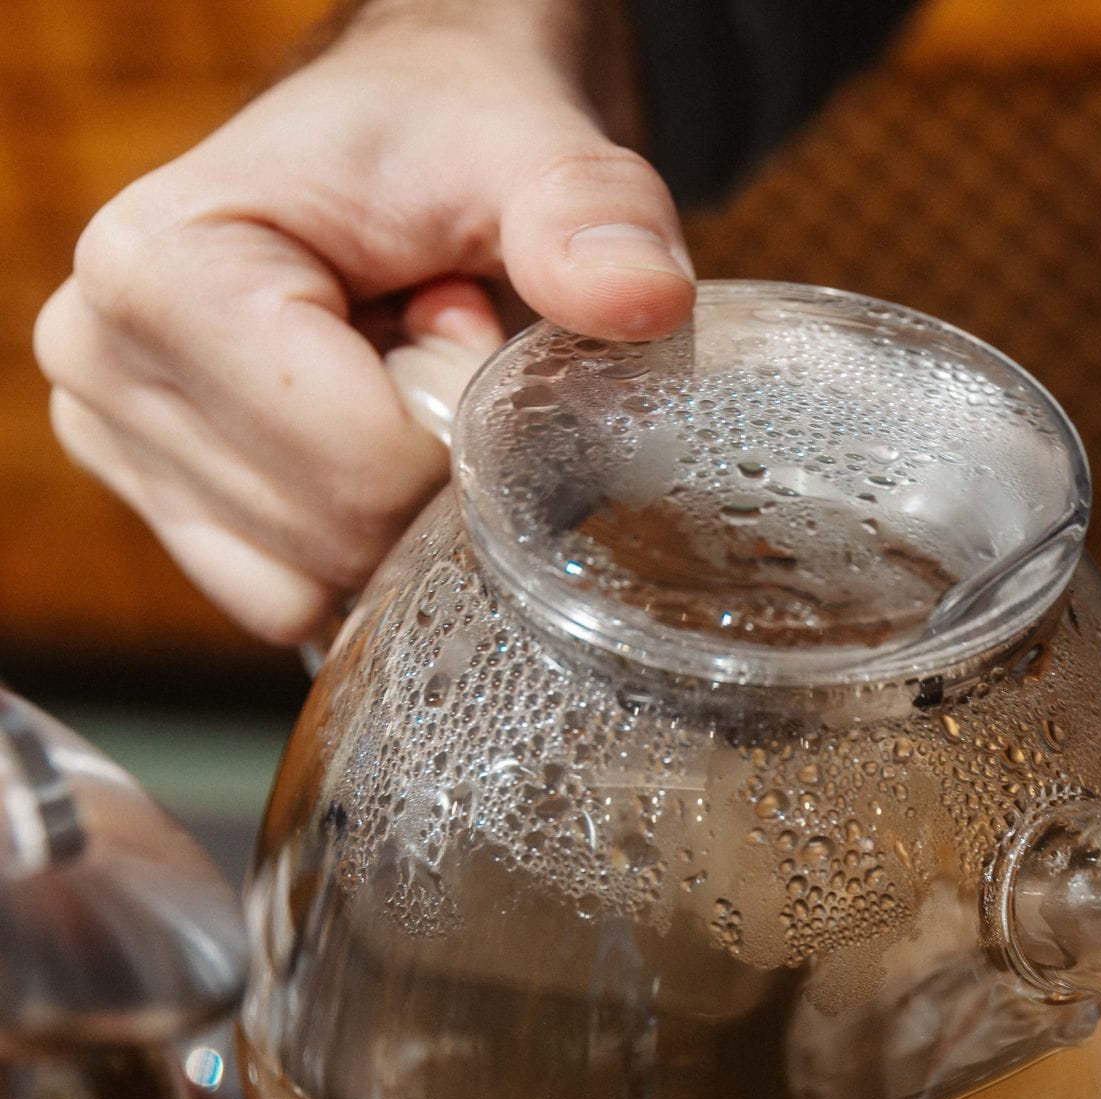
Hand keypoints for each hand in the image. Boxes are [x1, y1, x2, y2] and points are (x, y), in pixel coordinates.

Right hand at [33, 0, 693, 642]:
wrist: (413, 136)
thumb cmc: (455, 137)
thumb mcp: (537, 151)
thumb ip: (588, 214)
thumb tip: (643, 292)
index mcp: (158, 272)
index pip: (361, 470)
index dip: (458, 424)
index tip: (458, 315)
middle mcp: (100, 362)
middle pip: (337, 541)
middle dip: (432, 470)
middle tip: (436, 346)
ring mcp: (120, 445)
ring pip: (313, 589)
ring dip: (398, 506)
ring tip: (396, 378)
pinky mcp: (165, 503)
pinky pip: (291, 603)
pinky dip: (361, 546)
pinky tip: (367, 437)